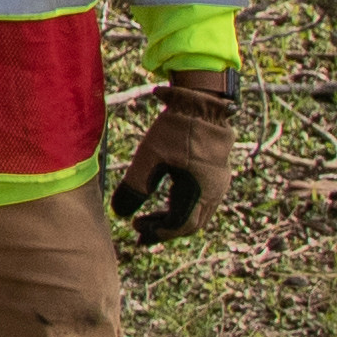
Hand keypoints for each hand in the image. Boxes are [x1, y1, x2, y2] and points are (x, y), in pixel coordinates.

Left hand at [112, 78, 239, 246]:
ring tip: (148, 218)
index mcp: (201, 193)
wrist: (202, 103)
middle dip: (164, 229)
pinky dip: (182, 206)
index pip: (180, 226)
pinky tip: (165, 201)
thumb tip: (119, 213)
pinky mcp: (215, 174)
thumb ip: (135, 187)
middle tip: (139, 229)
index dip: (157, 232)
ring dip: (172, 218)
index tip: (136, 231)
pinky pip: (200, 200)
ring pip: (196, 213)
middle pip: (190, 223)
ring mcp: (218, 183)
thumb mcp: (150, 158)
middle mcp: (214, 192)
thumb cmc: (176, 129)